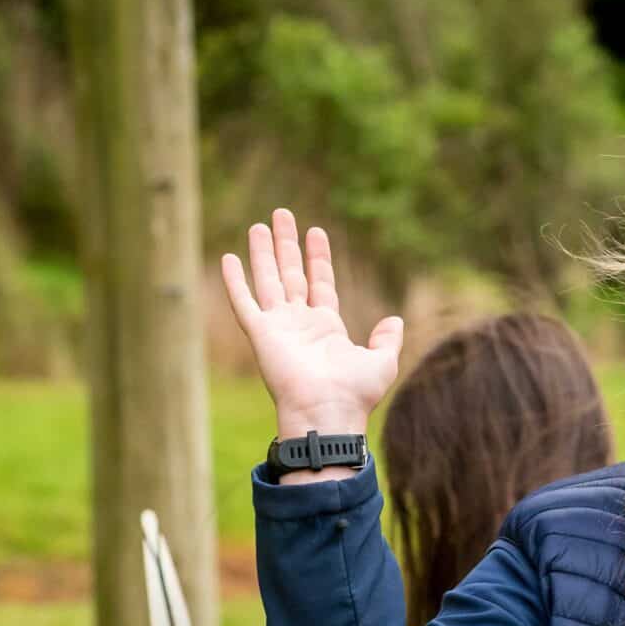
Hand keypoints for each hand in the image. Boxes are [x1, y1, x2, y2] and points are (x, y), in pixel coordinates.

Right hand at [220, 208, 403, 441]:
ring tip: (260, 224)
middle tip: (282, 214)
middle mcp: (299, 324)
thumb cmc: (355, 393)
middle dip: (286, 244)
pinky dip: (235, 281)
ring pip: (267, 280)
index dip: (317, 257)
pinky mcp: (260, 333)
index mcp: (327, 328)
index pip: (320, 282)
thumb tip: (395, 321)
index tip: (315, 231)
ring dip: (263, 252)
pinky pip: (244, 302)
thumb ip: (388, 339)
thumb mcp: (383, 362)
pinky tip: (229, 257)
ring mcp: (279, 327)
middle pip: (291, 274)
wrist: (328, 411)